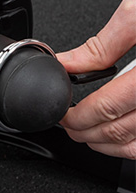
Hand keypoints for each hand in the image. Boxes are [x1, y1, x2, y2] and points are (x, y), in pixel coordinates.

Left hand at [58, 0, 135, 159]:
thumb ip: (101, 44)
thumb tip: (69, 63)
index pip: (106, 107)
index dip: (77, 116)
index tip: (63, 114)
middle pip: (119, 131)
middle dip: (85, 132)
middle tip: (69, 126)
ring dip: (107, 145)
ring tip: (88, 135)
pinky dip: (132, 147)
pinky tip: (121, 137)